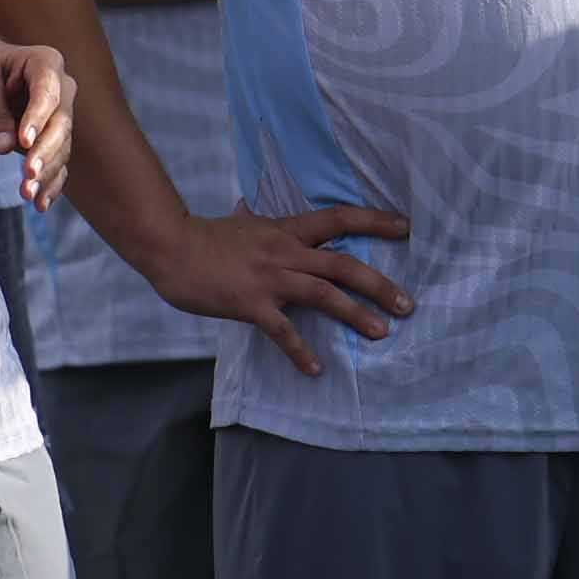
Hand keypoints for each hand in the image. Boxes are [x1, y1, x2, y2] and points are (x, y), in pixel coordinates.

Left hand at [0, 28, 73, 210]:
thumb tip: (4, 147)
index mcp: (46, 63)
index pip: (48, 94)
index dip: (38, 119)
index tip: (24, 142)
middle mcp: (62, 89)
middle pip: (60, 124)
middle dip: (44, 152)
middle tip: (28, 174)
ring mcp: (59, 115)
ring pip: (60, 147)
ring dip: (46, 172)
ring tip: (27, 193)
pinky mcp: (51, 137)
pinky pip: (56, 161)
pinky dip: (50, 183)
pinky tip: (40, 204)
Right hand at [127, 197, 413, 376]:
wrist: (171, 246)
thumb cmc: (203, 238)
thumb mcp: (239, 223)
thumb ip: (253, 222)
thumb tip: (246, 209)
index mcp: (287, 230)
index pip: (339, 219)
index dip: (374, 221)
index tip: (405, 227)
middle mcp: (286, 251)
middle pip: (344, 264)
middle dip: (379, 285)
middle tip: (407, 304)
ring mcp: (271, 278)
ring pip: (325, 294)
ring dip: (356, 314)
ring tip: (381, 332)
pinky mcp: (252, 303)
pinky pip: (283, 330)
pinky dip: (300, 351)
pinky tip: (315, 369)